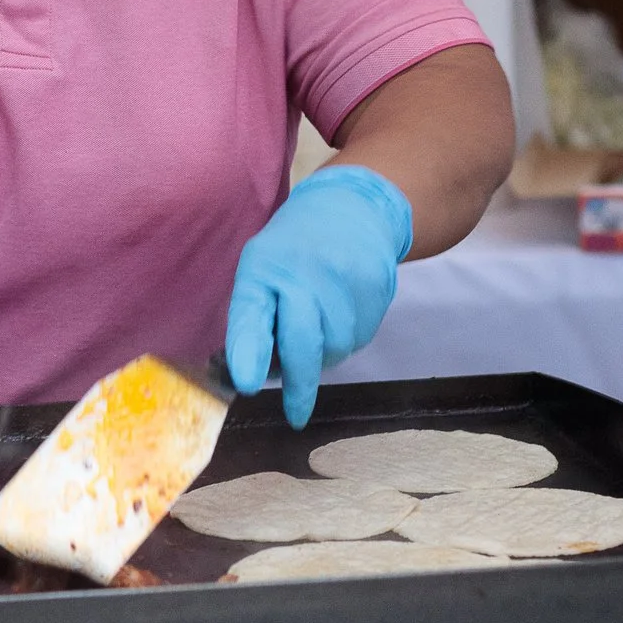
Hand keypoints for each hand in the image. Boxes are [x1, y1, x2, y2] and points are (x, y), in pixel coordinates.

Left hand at [224, 164, 413, 427]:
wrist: (354, 208)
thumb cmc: (293, 248)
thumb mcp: (261, 267)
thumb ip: (256, 318)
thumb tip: (256, 377)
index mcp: (263, 268)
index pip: (251, 313)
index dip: (249, 350)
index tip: (247, 383)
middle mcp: (303, 274)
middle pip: (302, 344)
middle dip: (298, 385)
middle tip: (295, 413)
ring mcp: (344, 283)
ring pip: (333, 350)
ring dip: (321, 357)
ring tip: (315, 328)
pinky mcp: (376, 292)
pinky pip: (357, 339)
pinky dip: (343, 341)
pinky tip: (339, 316)